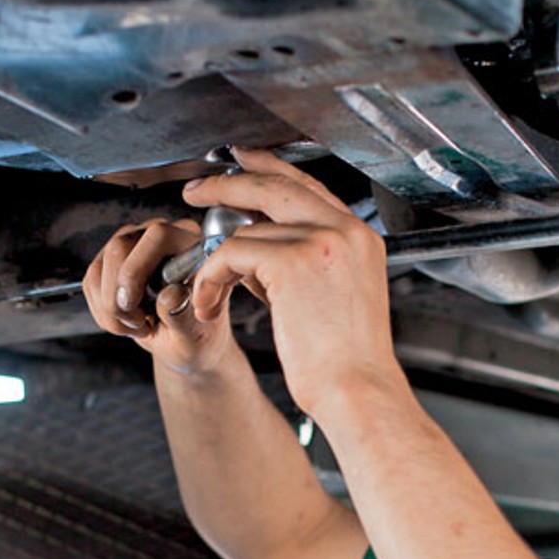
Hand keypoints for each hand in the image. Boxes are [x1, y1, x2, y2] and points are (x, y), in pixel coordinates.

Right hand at [82, 217, 244, 376]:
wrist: (182, 340)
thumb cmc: (194, 333)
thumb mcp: (195, 332)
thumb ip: (183, 314)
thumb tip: (170, 296)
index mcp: (190, 244)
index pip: (157, 237)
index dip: (136, 270)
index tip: (132, 305)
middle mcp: (158, 235)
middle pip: (118, 248)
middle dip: (117, 295)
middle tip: (137, 323)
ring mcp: (131, 245)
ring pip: (98, 268)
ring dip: (109, 308)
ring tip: (137, 325)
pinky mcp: (110, 262)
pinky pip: (91, 282)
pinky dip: (101, 311)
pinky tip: (125, 322)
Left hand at [182, 147, 407, 417]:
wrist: (358, 391)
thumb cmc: (345, 362)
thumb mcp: (334, 298)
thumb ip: (303, 264)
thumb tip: (257, 248)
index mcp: (361, 237)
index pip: (309, 188)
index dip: (269, 172)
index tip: (240, 166)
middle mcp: (346, 230)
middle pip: (278, 185)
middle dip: (230, 183)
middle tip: (197, 189)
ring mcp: (322, 242)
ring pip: (248, 229)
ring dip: (216, 261)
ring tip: (206, 289)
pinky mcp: (294, 262)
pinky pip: (232, 253)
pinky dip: (211, 277)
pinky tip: (208, 303)